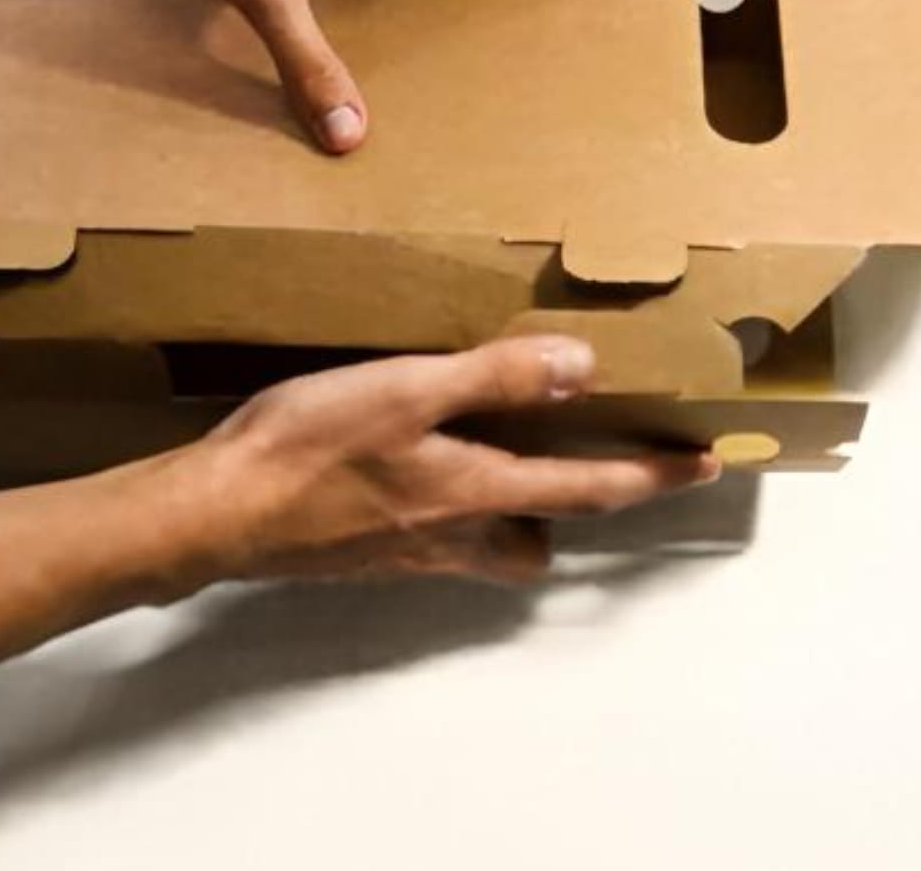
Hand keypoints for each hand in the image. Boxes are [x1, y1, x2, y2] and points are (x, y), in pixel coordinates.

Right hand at [171, 336, 720, 584]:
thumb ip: (497, 377)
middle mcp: (451, 536)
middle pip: (534, 543)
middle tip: (574, 466)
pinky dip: (442, 508)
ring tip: (492, 457)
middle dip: (564, 513)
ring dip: (503, 514)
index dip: (652, 474)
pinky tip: (409, 467)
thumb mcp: (409, 389)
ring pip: (480, 548)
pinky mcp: (359, 553)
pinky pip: (427, 539)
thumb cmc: (310, 448)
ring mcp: (402, 553)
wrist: (215, 513)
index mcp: (477, 493)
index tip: (705, 464)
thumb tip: (584, 367)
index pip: (590, 488)